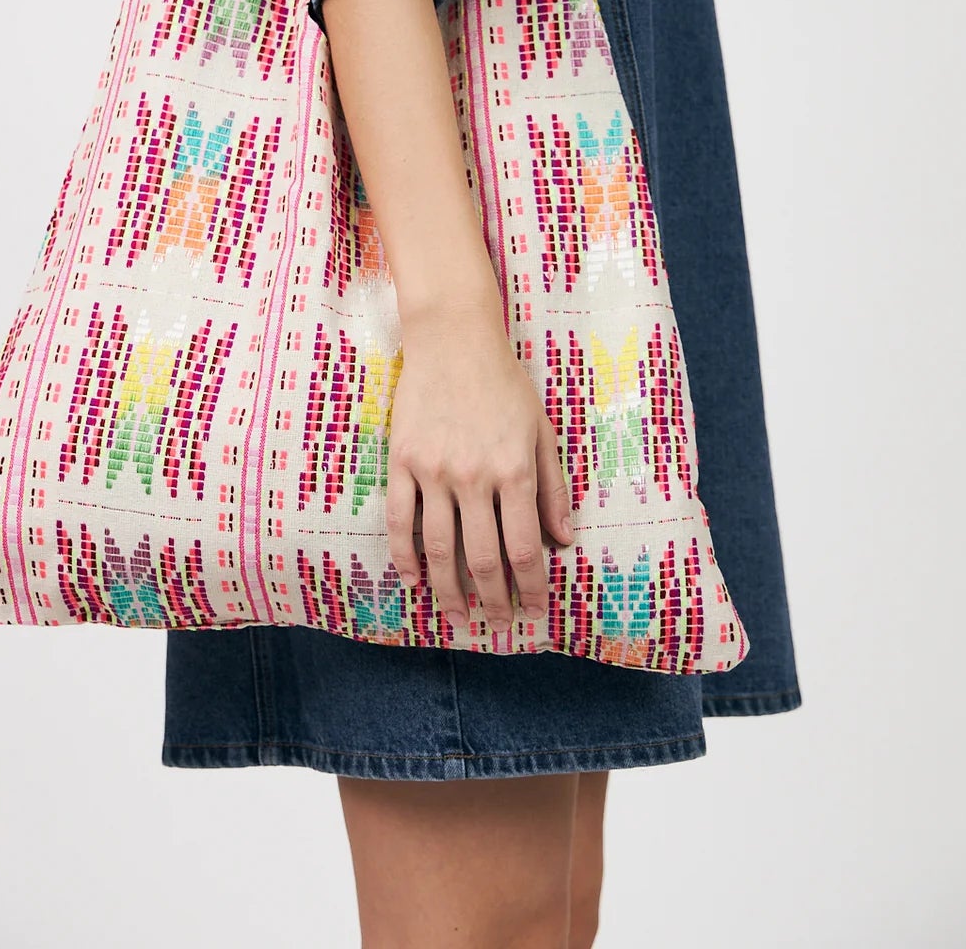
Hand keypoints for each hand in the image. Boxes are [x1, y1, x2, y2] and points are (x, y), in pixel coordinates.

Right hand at [384, 291, 574, 634]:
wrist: (454, 339)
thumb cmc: (505, 382)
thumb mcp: (542, 430)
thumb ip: (553, 487)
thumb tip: (565, 539)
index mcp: (515, 470)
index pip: (524, 548)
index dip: (530, 588)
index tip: (534, 611)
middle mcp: (475, 477)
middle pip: (483, 559)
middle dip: (492, 601)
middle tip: (495, 627)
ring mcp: (434, 471)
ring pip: (440, 549)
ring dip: (449, 592)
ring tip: (458, 618)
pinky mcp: (403, 462)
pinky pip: (399, 520)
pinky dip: (405, 556)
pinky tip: (414, 580)